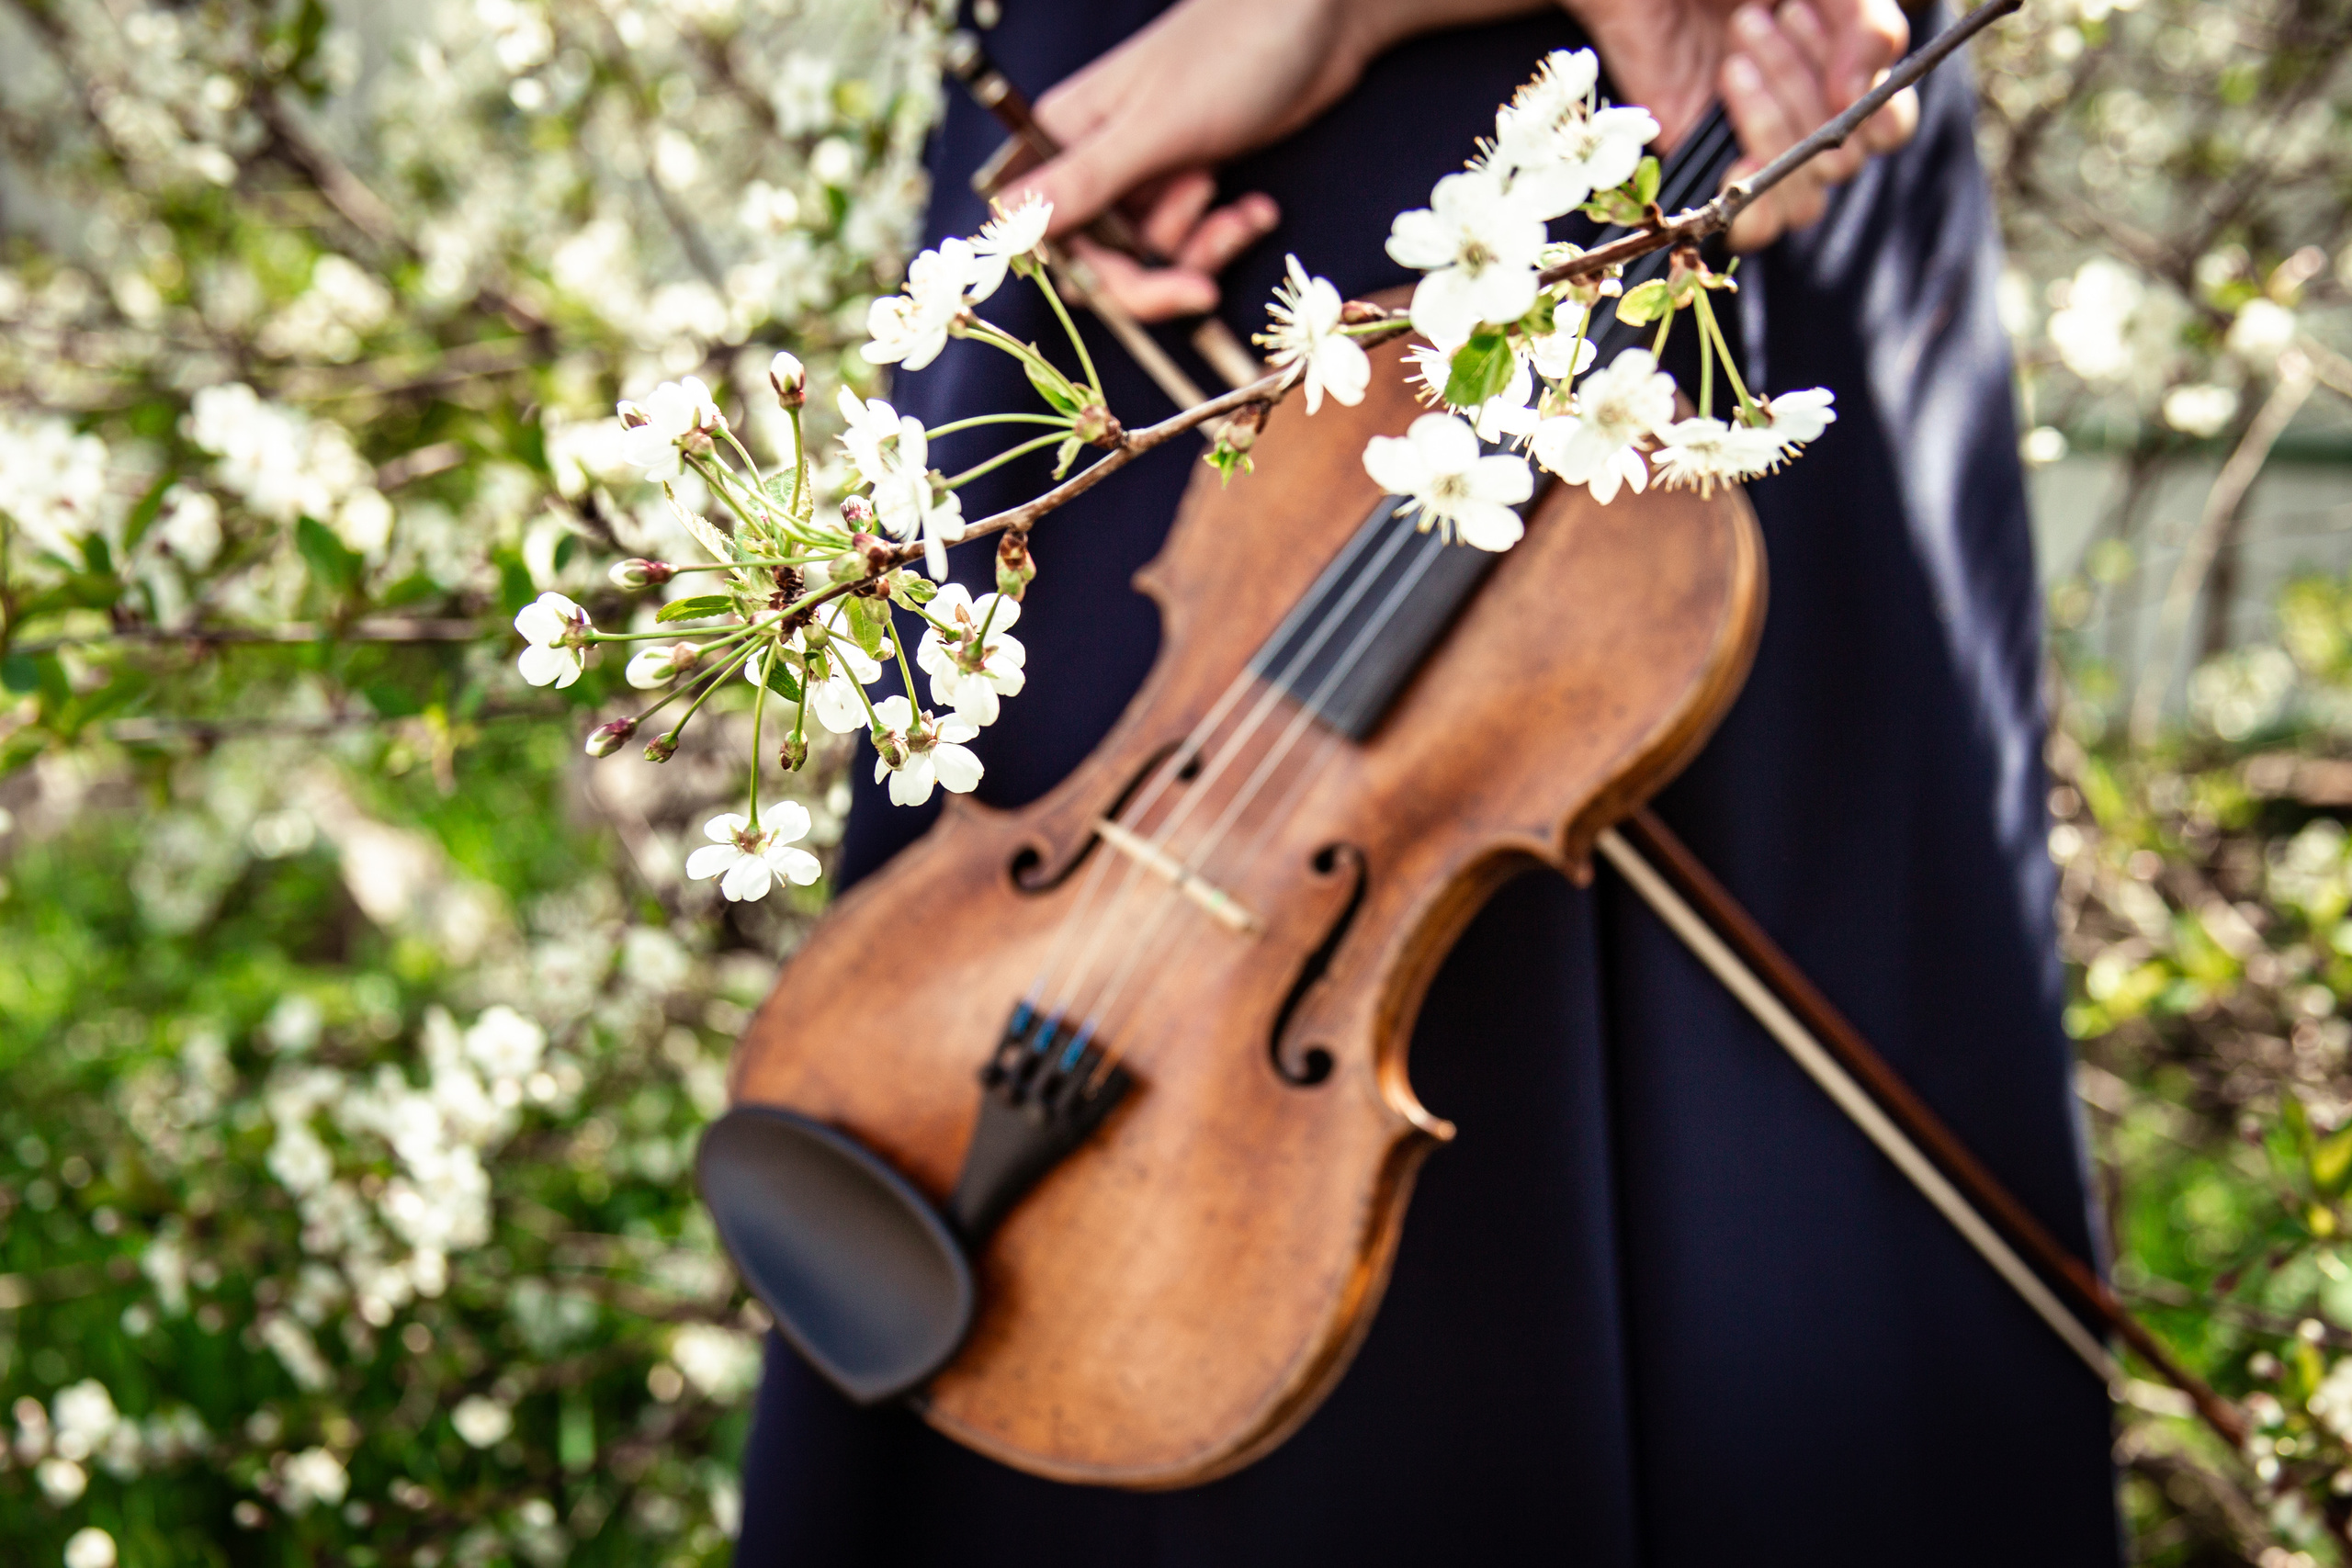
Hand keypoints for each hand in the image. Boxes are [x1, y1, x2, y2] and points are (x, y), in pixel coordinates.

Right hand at [1010, 0, 1547, 319]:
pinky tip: (1258, 209)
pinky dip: (1227, 233)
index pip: (1047, 236)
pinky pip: (1193, 239)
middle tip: (1202, 283)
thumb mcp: (1156, 128)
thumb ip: (1085, 181)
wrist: (1319, 19)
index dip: (1089, 276)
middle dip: (1154, 274)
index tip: (1141, 290)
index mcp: (1065, 138)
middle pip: (1099, 259)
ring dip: (1201, 246)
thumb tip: (1005, 226)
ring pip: (1152, 255)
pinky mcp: (1190, 180)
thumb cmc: (1232, 51)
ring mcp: (1146, 173)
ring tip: (1237, 207)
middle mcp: (1097, 160)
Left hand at [1565, 0, 1916, 249]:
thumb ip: (1864, 24)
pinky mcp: (1710, 170)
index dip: (1866, 91)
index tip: (1801, 14)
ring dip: (1775, 121)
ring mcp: (1760, 151)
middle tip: (1748, 19)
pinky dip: (1755, 195)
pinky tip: (1733, 148)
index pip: (1889, 126)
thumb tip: (1854, 95)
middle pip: (1848, 156)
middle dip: (1802, 82)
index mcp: (1843, 78)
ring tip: (1733, 57)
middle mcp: (1809, 122)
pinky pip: (1757, 225)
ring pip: (1808, 192)